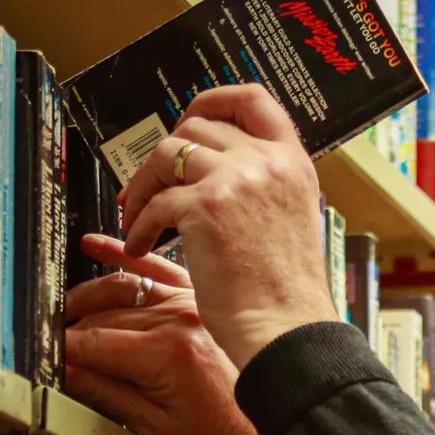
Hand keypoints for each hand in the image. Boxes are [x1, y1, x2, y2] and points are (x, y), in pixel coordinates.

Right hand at [64, 233, 283, 434]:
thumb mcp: (156, 428)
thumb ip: (107, 394)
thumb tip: (68, 370)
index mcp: (168, 353)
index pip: (93, 342)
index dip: (65, 349)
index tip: (49, 353)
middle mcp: (182, 321)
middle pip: (105, 315)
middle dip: (76, 330)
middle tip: (60, 343)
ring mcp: (194, 307)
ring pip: (124, 289)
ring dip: (91, 298)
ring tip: (69, 312)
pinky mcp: (203, 304)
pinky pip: (159, 270)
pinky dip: (127, 257)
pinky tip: (98, 248)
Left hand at [118, 84, 339, 369]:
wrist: (288, 333)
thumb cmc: (287, 297)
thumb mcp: (289, 223)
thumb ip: (260, 187)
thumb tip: (209, 166)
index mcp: (294, 166)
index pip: (253, 101)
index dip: (214, 100)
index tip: (190, 118)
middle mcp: (268, 164)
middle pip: (197, 128)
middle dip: (166, 158)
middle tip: (152, 189)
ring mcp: (237, 181)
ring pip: (167, 154)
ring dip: (144, 187)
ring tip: (140, 219)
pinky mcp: (204, 207)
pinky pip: (155, 202)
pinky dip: (140, 226)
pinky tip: (143, 248)